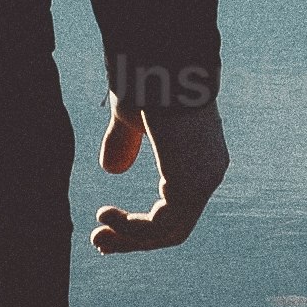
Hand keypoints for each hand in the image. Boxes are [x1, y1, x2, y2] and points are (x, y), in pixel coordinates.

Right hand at [93, 88, 226, 252]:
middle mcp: (209, 172)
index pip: (177, 206)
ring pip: (168, 231)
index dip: (143, 222)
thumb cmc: (147, 81)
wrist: (161, 64)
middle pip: (174, 226)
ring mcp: (204, 181)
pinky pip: (161, 225)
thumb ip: (124, 142)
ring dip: (129, 237)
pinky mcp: (192, 186)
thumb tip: (112, 170)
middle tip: (99, 243)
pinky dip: (132, 227)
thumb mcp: (131, 117)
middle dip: (134, 238)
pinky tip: (107, 214)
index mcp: (200, 157)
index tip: (108, 224)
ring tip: (98, 234)